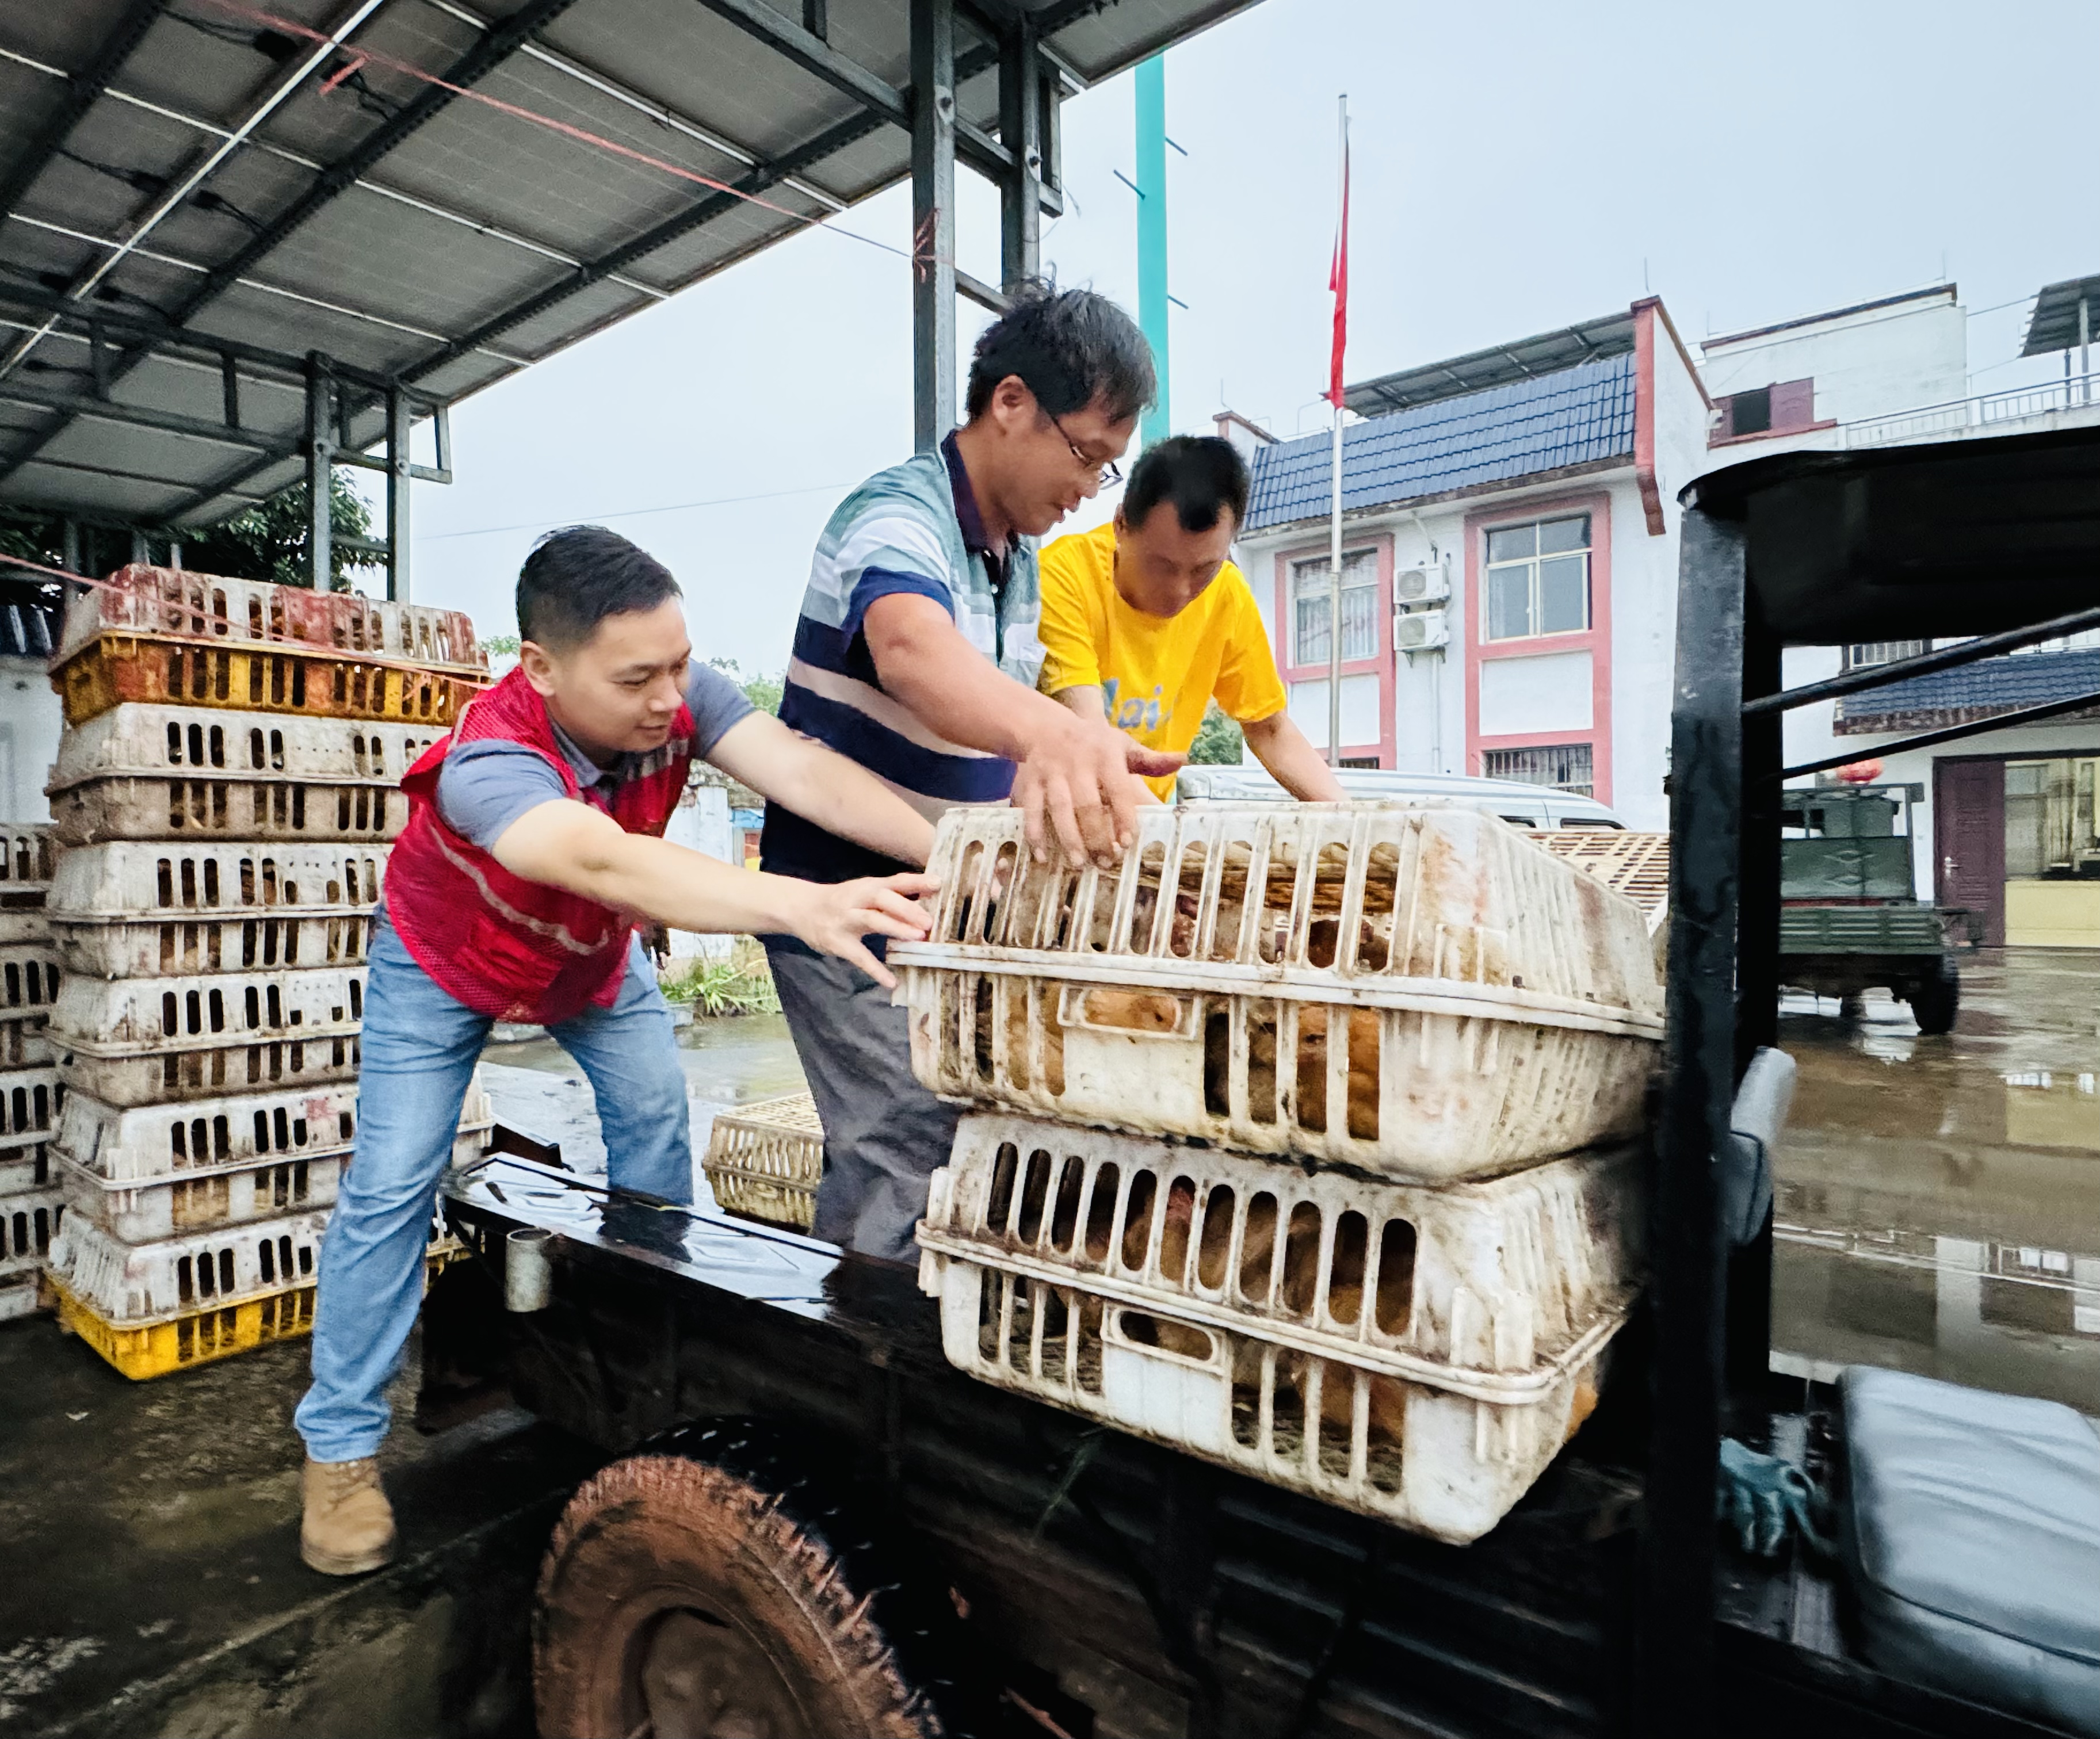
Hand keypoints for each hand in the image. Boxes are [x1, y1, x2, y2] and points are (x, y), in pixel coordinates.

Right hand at [783, 872, 938, 988]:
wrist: (800, 907)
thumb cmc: (841, 901)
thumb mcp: (863, 893)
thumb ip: (891, 897)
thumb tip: (927, 903)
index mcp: (868, 886)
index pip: (895, 881)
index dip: (916, 882)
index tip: (938, 883)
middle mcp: (857, 899)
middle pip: (883, 898)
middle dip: (907, 908)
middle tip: (929, 921)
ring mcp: (845, 920)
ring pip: (872, 920)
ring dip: (896, 927)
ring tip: (918, 938)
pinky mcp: (837, 942)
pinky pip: (858, 956)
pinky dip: (875, 970)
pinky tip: (891, 981)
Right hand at [1010, 710, 1183, 866]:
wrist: (1045, 727)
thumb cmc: (1093, 743)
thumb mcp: (1122, 745)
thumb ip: (1150, 760)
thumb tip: (1182, 759)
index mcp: (1105, 756)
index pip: (1118, 789)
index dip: (1123, 816)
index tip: (1127, 842)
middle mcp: (1077, 765)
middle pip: (1087, 804)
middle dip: (1096, 836)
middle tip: (1105, 862)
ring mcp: (1051, 775)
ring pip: (1059, 809)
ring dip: (1069, 838)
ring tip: (1079, 864)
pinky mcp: (1029, 783)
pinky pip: (1030, 811)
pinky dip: (1035, 835)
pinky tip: (1043, 856)